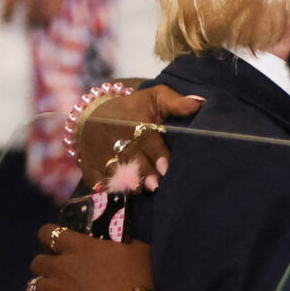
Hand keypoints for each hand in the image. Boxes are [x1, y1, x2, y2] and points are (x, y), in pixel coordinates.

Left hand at [23, 225, 155, 290]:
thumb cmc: (136, 281)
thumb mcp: (138, 252)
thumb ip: (124, 244)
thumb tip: (124, 243)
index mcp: (77, 246)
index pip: (47, 232)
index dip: (50, 238)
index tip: (59, 245)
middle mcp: (58, 265)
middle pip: (37, 262)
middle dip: (47, 267)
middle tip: (62, 276)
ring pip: (32, 286)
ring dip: (43, 290)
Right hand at [80, 81, 205, 192]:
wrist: (94, 113)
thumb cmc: (134, 108)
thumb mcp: (154, 98)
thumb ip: (176, 102)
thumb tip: (201, 103)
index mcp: (134, 120)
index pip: (146, 137)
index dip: (156, 153)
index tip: (166, 167)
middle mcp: (114, 136)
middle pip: (129, 156)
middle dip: (143, 171)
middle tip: (155, 185)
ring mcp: (98, 152)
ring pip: (113, 169)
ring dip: (127, 181)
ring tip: (140, 190)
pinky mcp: (88, 165)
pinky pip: (96, 179)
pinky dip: (107, 187)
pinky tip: (119, 192)